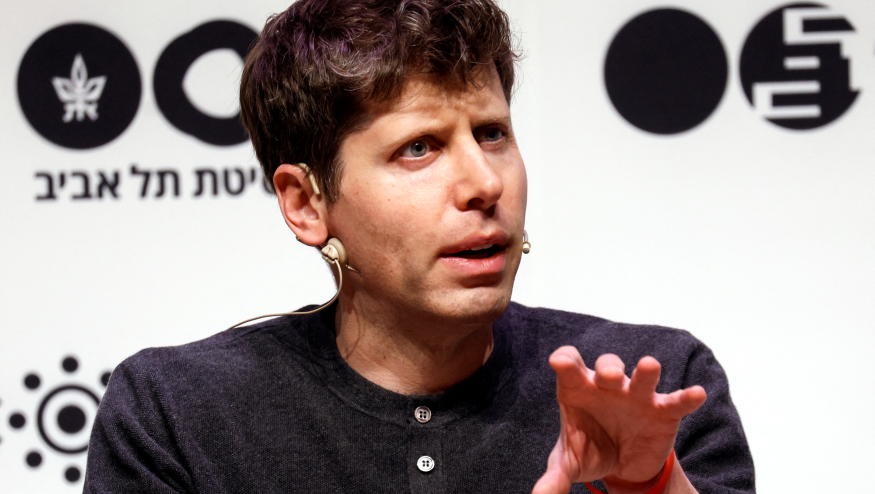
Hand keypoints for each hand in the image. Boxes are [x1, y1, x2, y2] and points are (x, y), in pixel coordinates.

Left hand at [532, 346, 706, 493]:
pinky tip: (697, 394)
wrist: (621, 465)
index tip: (560, 362)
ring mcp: (637, 396)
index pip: (570, 364)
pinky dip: (687, 397)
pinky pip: (676, 401)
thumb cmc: (589, 449)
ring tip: (649, 366)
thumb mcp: (570, 462)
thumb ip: (554, 477)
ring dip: (646, 371)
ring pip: (643, 376)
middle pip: (608, 366)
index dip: (566, 360)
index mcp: (579, 388)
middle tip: (609, 377)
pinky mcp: (663, 411)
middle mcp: (608, 385)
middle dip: (610, 368)